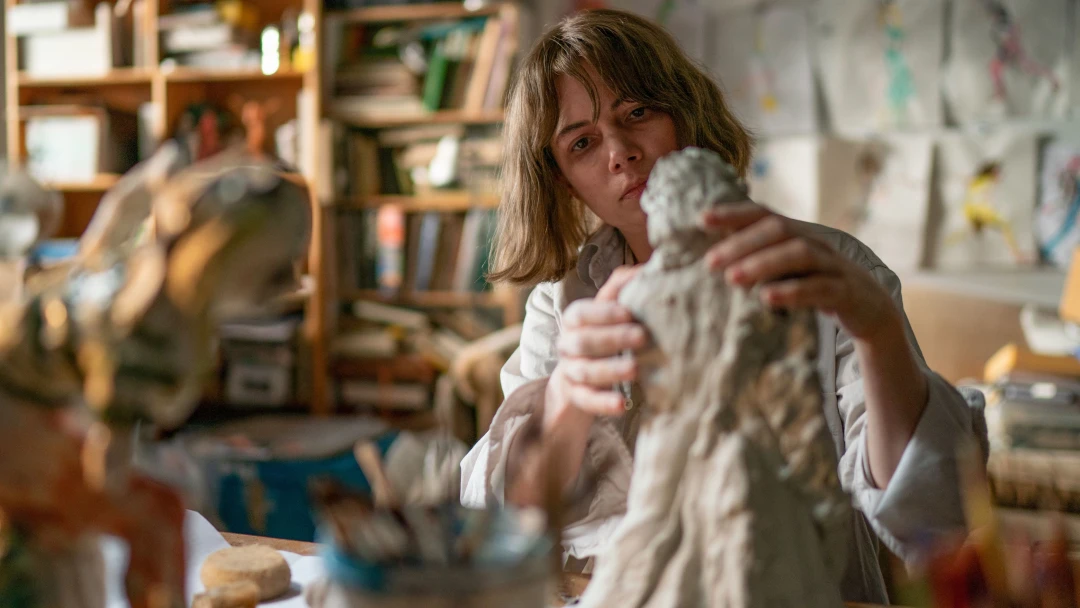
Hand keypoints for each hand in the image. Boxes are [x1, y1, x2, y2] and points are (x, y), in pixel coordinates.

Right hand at [544, 266, 645, 430]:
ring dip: (610, 370)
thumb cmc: (601, 337)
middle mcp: (567, 345)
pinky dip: (604, 402)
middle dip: (612, 338)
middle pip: (584, 341)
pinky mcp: (577, 398)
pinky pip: (587, 401)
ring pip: (585, 371)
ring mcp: (570, 372)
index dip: (603, 312)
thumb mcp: (608, 313)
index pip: (581, 313)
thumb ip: (620, 290)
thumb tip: (644, 269)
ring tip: (635, 369)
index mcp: (574, 320)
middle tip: (642, 337)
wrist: (577, 381)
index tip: (630, 312)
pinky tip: (622, 404)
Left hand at [702, 202, 899, 341]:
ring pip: (799, 254)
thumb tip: (712, 259)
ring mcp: (833, 265)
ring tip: (732, 279)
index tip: (701, 219)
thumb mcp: (787, 270)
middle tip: (709, 262)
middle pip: (778, 230)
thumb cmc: (817, 285)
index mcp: (798, 234)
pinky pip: (820, 287)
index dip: (734, 213)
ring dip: (763, 264)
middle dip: (742, 243)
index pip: (764, 214)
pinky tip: (767, 298)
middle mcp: (815, 243)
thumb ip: (758, 259)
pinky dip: (792, 291)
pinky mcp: (846, 291)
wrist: (870, 309)